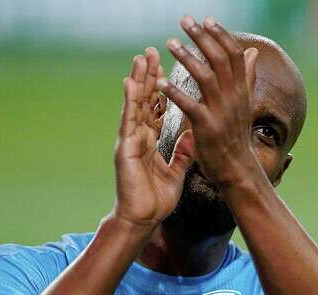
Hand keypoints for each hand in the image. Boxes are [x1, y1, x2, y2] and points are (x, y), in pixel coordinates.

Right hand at [113, 47, 193, 228]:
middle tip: (154, 51)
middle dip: (150, 76)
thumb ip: (183, 152)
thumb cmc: (156, 199)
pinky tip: (130, 82)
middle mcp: (138, 137)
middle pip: (145, 101)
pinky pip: (128, 121)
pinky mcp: (125, 149)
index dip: (161, 88)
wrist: (143, 219)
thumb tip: (192, 135)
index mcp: (150, 141)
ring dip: (138, 80)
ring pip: (134, 105)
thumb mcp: (176, 171)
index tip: (166, 68)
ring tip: (142, 57)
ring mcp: (130, 141)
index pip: (156, 109)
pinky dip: (130, 101)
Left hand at [157, 16, 259, 187]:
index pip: (234, 55)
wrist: (237, 170)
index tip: (206, 20)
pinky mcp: (207, 128)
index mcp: (241, 91)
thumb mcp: (245, 105)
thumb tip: (252, 52)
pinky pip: (190, 105)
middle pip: (220, 59)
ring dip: (188, 57)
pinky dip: (175, 92)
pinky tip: (161, 83)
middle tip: (185, 21)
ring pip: (206, 76)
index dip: (221, 35)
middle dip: (202, 37)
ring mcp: (221, 112)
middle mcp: (234, 98)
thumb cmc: (236, 138)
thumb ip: (246, 78)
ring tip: (170, 43)